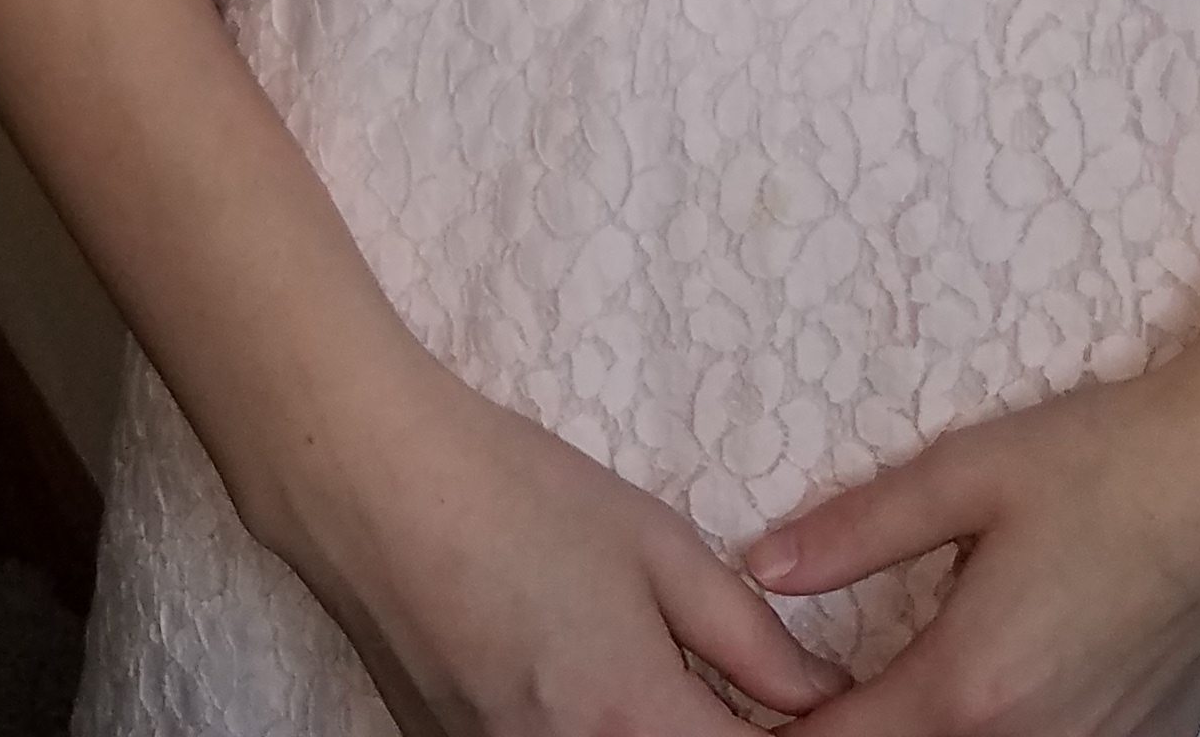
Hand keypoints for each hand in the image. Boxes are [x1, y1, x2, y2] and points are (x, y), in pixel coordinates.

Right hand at [282, 371, 841, 735]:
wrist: (375, 488)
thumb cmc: (521, 497)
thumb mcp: (659, 547)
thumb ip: (750, 637)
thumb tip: (822, 695)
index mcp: (633, 721)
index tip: (823, 713)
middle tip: (755, 699)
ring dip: (663, 736)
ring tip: (673, 684)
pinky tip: (595, 686)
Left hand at [739, 365, 1199, 736]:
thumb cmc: (1112, 459)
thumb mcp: (969, 474)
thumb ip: (855, 529)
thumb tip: (762, 565)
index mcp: (967, 690)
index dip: (781, 734)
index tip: (754, 706)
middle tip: (827, 695)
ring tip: (906, 688)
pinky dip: (1006, 736)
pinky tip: (1003, 685)